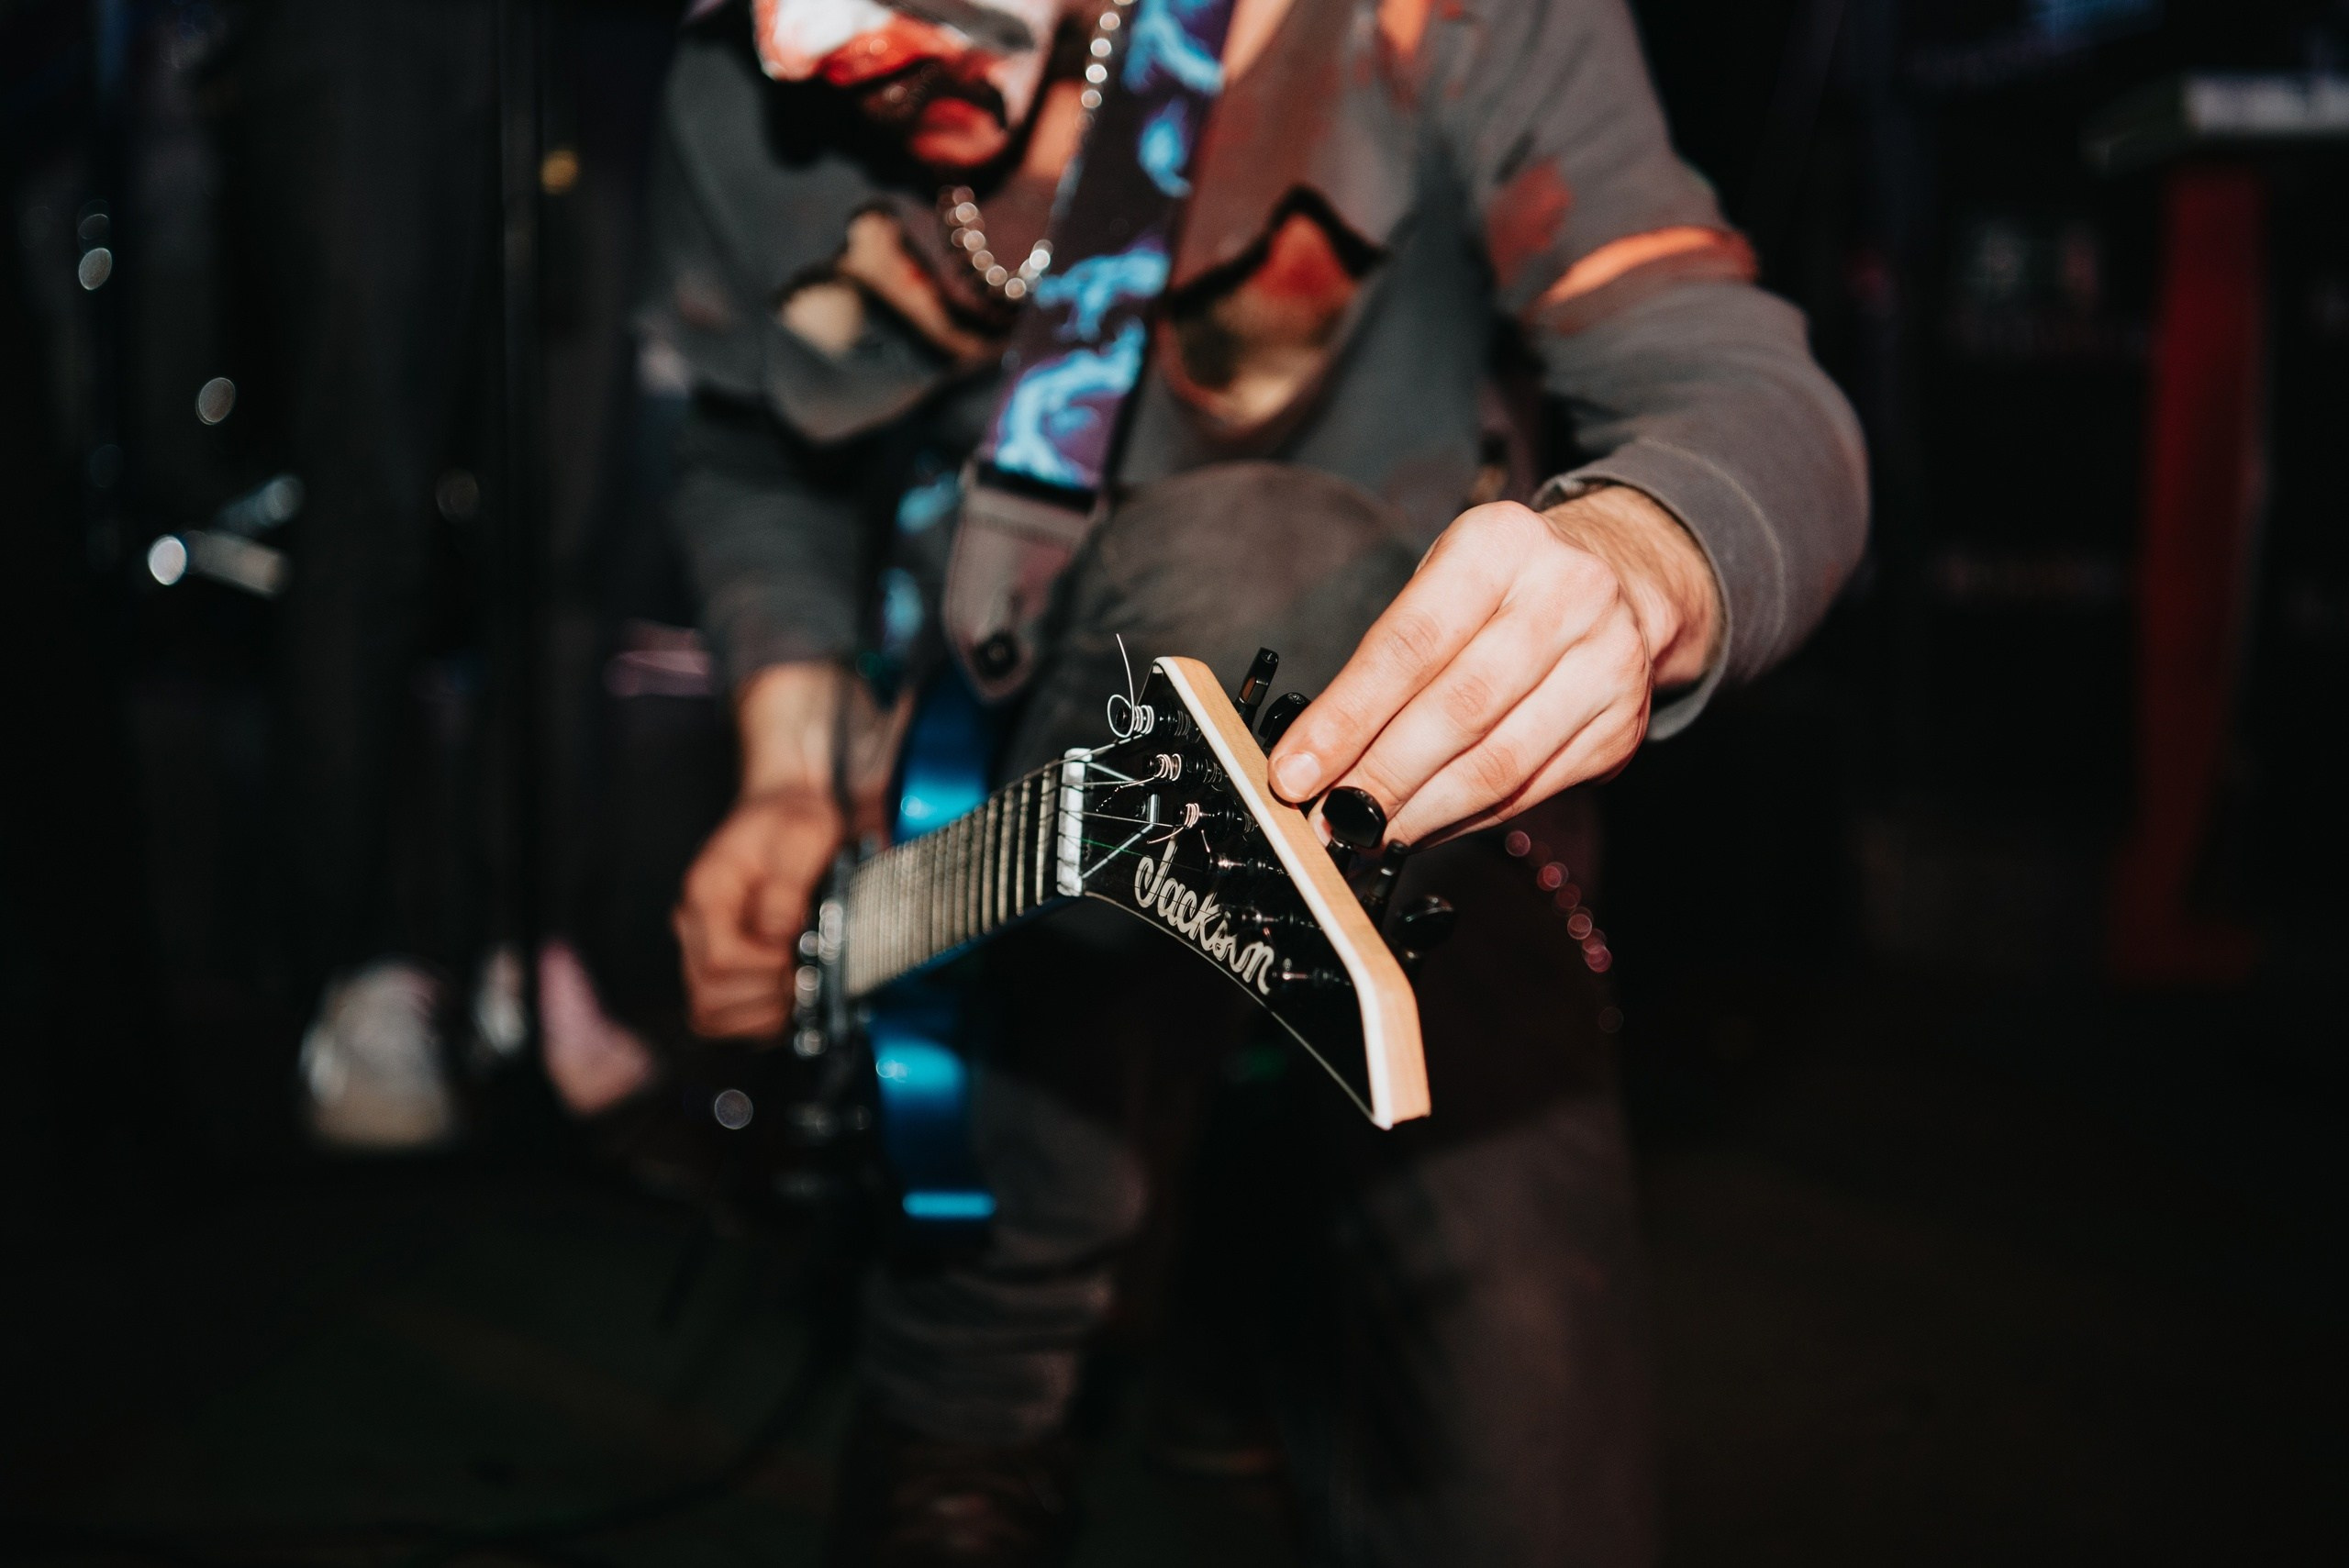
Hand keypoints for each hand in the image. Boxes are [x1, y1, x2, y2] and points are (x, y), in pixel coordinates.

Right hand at [673, 786, 844, 1038]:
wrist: (785, 815)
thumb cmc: (794, 822)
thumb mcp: (805, 834)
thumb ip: (789, 884)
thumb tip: (779, 935)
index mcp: (706, 891)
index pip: (720, 959)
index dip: (767, 970)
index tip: (804, 954)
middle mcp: (692, 925)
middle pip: (708, 996)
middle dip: (767, 996)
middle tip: (808, 972)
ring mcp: (700, 949)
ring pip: (709, 1014)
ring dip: (762, 1013)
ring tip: (800, 984)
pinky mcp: (718, 968)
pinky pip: (723, 1017)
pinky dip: (759, 1019)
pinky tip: (790, 994)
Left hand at [1266, 488, 1720, 845]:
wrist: (1619, 581)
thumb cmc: (1499, 588)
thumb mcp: (1440, 583)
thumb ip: (1381, 660)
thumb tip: (1314, 756)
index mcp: (1502, 543)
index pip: (1409, 645)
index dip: (1346, 718)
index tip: (1295, 773)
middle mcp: (1568, 595)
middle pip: (1458, 710)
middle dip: (1380, 777)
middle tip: (1329, 819)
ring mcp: (1608, 662)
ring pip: (1499, 764)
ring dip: (1421, 812)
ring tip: (1369, 833)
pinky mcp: (1622, 725)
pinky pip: (1530, 790)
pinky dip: (1466, 819)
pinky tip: (1424, 825)